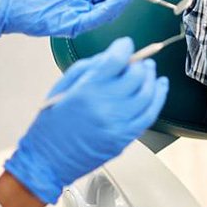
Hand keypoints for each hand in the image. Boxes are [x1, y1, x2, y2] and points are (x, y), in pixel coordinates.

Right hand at [4, 37, 168, 203]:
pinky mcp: (124, 138)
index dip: (124, 47)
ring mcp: (117, 124)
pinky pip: (149, 115)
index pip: (117, 59)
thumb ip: (91, 67)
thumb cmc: (51, 123)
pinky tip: (159, 87)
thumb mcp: (64, 86)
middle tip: (138, 61)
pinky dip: (158, 98)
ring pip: (147, 94)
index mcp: (87, 90)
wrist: (46, 161)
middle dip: (139, 63)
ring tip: (149, 70)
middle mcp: (105, 106)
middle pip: (136, 75)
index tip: (125, 45)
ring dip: (152, 78)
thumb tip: (115, 56)